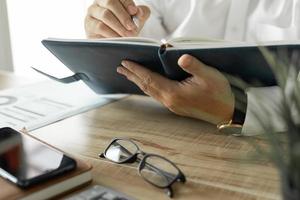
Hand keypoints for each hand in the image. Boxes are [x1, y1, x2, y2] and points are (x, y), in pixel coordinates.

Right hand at [85, 0, 149, 37]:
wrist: (115, 40)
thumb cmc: (125, 27)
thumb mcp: (136, 18)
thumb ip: (141, 12)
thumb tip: (138, 11)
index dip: (127, 3)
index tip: (135, 12)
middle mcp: (99, 2)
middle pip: (110, 3)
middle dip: (124, 16)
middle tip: (132, 27)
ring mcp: (92, 13)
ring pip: (105, 15)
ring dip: (119, 26)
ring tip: (128, 35)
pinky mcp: (89, 25)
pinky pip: (100, 27)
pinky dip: (111, 33)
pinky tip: (119, 38)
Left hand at [117, 54, 234, 124]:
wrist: (227, 112)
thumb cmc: (219, 93)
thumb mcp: (209, 76)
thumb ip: (193, 66)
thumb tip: (180, 57)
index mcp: (174, 94)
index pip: (150, 79)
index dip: (137, 70)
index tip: (125, 63)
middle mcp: (169, 101)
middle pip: (146, 87)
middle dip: (133, 76)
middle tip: (121, 68)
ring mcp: (172, 106)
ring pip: (151, 92)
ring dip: (139, 82)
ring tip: (130, 75)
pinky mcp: (177, 106)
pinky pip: (157, 95)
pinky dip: (149, 88)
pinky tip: (148, 85)